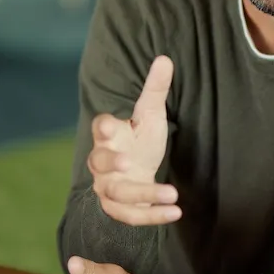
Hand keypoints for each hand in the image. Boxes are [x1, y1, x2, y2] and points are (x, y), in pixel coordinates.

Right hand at [90, 55, 181, 225]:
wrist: (136, 172)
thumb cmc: (140, 139)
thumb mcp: (150, 114)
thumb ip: (155, 89)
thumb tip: (165, 58)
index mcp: (109, 135)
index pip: (100, 128)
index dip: (103, 128)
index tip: (109, 127)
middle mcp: (102, 161)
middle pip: (98, 162)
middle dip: (111, 163)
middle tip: (128, 162)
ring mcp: (107, 186)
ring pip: (116, 193)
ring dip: (144, 195)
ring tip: (172, 193)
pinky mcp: (117, 207)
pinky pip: (130, 215)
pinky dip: (152, 215)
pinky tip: (176, 212)